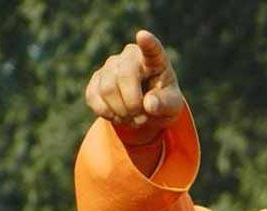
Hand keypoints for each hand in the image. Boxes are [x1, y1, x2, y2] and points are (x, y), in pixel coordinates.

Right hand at [85, 30, 183, 144]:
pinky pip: (94, 97)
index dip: (148, 43)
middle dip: (132, 104)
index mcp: (155, 60)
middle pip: (124, 76)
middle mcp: (130, 56)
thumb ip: (165, 104)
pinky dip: (107, 113)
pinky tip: (118, 115)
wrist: (145, 111)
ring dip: (121, 112)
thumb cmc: (163, 103)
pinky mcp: (96, 79)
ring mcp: (111, 65)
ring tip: (133, 118)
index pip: (152, 49)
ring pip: (107, 89)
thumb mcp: (172, 106)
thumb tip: (149, 104)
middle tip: (142, 118)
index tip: (143, 36)